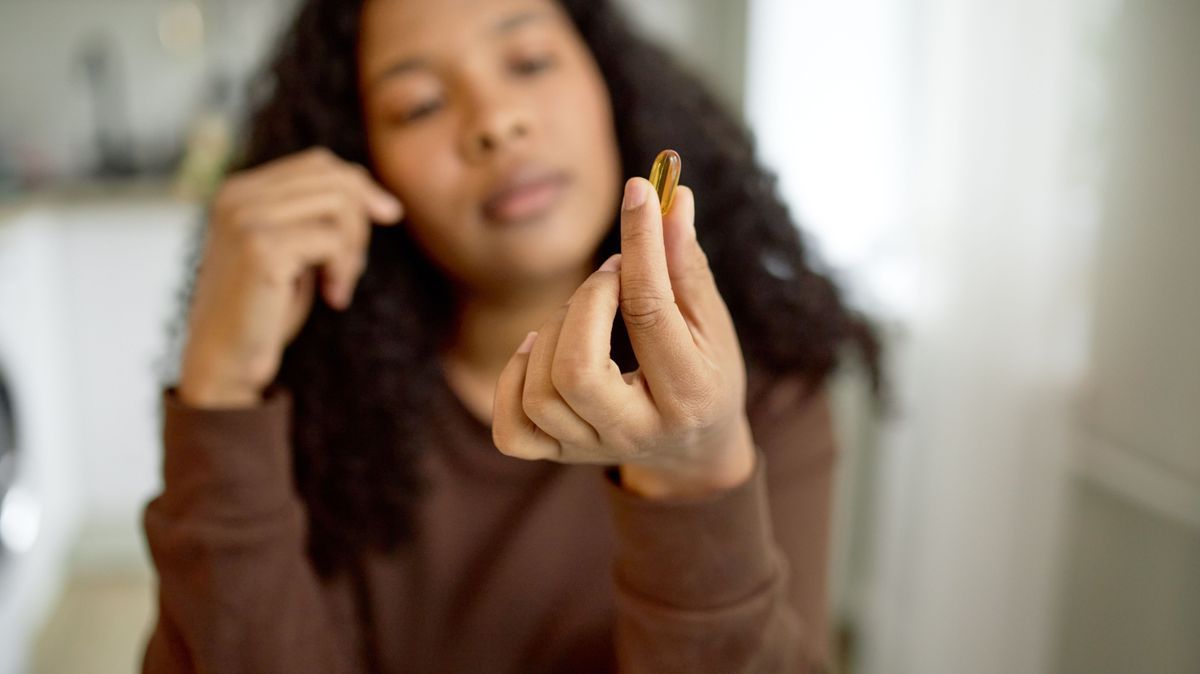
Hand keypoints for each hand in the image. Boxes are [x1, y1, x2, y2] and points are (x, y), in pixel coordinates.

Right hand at [178, 147, 403, 407]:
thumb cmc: (263, 312)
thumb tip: (370, 189)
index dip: (361, 186)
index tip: (388, 216)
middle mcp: (237, 196)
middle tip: (354, 268)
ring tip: (340, 284)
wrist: (225, 363)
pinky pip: (332, 239)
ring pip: (339, 204)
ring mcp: (245, 218)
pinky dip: (344, 270)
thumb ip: (313, 216)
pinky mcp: (260, 248)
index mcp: (240, 190)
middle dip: (361, 223)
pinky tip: (333, 297)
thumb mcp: (292, 252)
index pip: (319, 162)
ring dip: (354, 249)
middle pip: (335, 178)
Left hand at [492, 178, 754, 498]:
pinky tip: (540, 350)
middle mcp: (637, 432)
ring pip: (542, 393)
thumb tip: (672, 198)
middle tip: (611, 276)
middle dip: (587, 301)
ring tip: (586, 311)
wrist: (693, 453)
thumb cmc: (706, 373)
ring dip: (554, 331)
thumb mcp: (711, 322)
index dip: (642, 241)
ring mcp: (592, 448)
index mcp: (690, 395)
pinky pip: (512, 427)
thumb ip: (686, 265)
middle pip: (578, 370)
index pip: (651, 311)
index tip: (640, 190)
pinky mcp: (559, 455)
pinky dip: (515, 378)